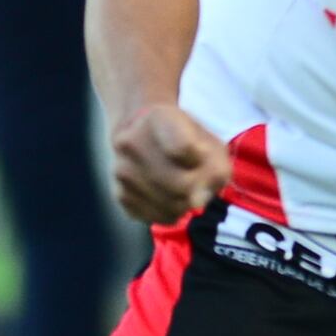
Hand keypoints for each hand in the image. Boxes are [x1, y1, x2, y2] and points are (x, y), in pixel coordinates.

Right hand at [110, 94, 231, 227]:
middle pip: (182, 184)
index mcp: (156, 118)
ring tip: (183, 186)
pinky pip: (158, 217)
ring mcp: (121, 172)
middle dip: (198, 186)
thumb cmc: (182, 135)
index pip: (184, 148)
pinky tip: (168, 195)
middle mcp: (130, 144)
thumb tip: (198, 201)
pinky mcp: (120, 196)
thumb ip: (215, 167)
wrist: (138, 131)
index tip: (200, 152)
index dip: (202, 158)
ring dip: (187, 202)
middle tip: (197, 177)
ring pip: (171, 206)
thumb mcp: (207, 138)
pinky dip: (171, 212)